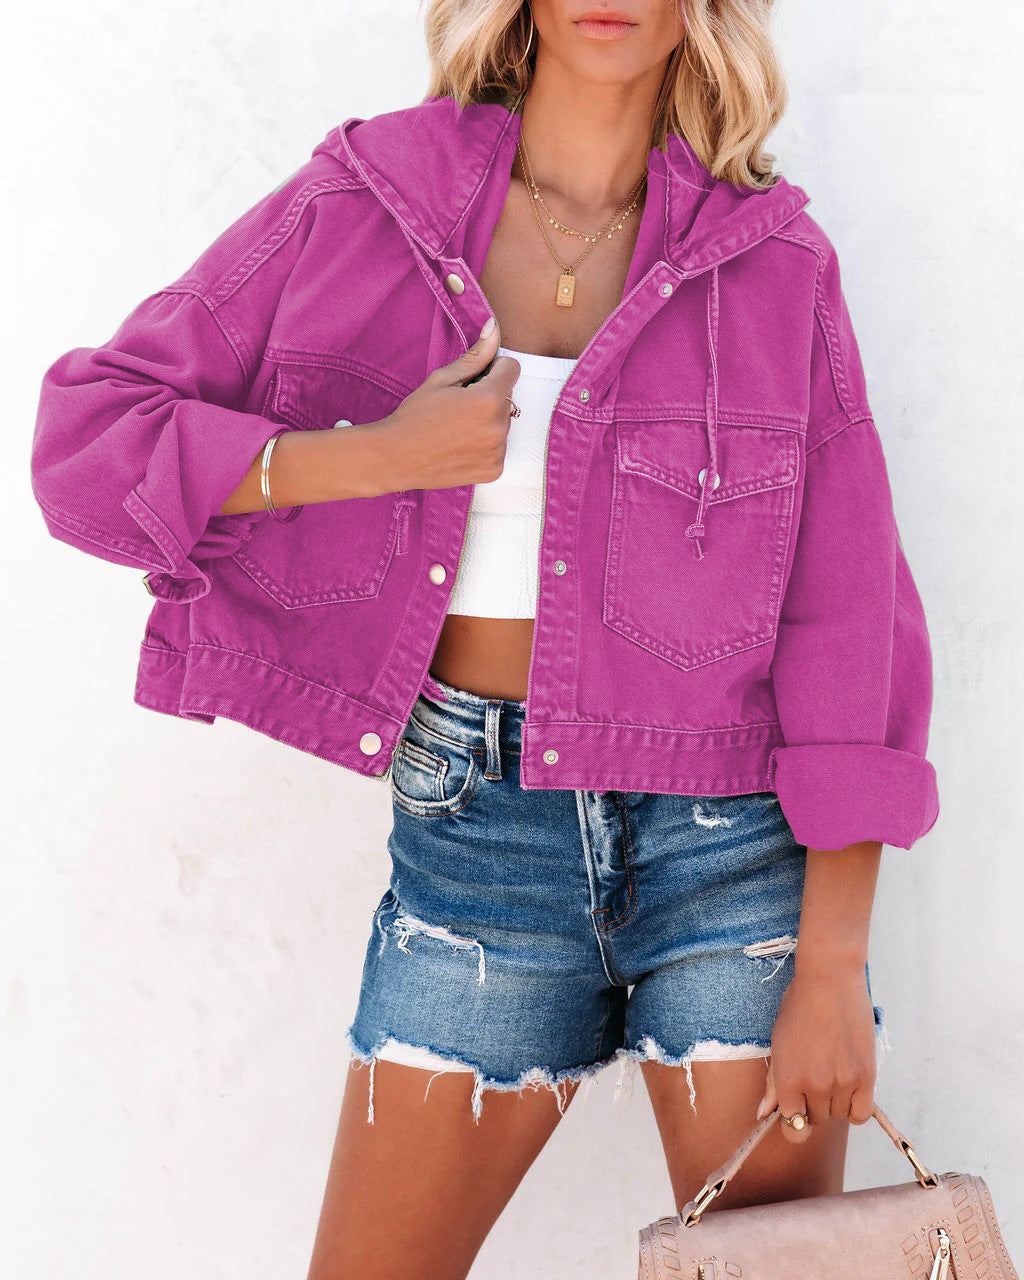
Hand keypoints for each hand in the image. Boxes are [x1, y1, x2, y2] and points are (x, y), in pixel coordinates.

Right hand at [376, 317, 521, 491]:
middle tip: (458, 409)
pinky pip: (499, 447)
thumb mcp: (442, 380)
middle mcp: (498, 427)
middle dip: (490, 397)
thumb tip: (494, 327)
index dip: (493, 369)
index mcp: (487, 399)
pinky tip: (461, 446)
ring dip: (488, 421)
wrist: (396, 458)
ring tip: (457, 428)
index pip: (512, 368)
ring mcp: (498, 452)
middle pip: (509, 398)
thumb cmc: (415, 416)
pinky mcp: (494, 470)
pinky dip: (485, 445)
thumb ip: (475, 356)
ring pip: (504, 423)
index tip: (472, 380)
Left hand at [755, 965, 876, 1143]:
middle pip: (816, 1120)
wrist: (829, 981)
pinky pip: (861, 1113)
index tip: (795, 1110)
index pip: (792, 1127)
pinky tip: (849, 1087)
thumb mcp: (778, 1043)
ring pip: (838, 1116)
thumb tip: (764, 1114)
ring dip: (834, 1102)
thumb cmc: (799, 1007)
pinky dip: (855, 1107)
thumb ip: (773, 1083)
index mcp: (788, 1080)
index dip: (793, 1122)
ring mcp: (842, 1083)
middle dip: (812, 1105)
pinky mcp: (866, 1077)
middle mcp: (815, 1087)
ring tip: (831, 1071)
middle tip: (814, 1076)